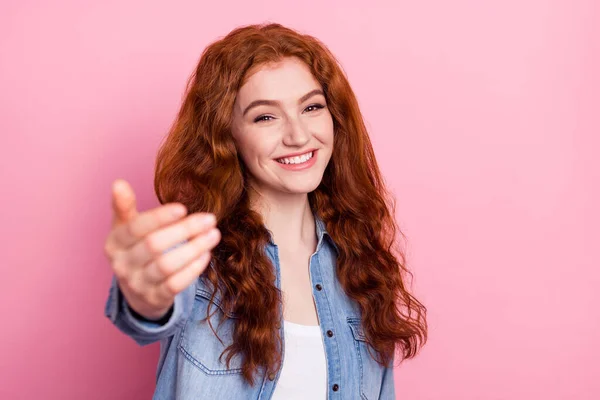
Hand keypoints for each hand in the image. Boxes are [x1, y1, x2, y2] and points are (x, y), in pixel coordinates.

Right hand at [104, 179, 219, 319]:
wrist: (136, 291)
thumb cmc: (135, 249)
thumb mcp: (125, 228)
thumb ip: (124, 206)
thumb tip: (118, 183)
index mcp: (114, 243)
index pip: (136, 228)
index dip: (159, 218)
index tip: (183, 208)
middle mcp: (122, 265)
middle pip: (154, 245)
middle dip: (185, 230)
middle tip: (210, 219)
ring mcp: (138, 285)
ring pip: (167, 265)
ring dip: (194, 249)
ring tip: (213, 234)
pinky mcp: (155, 299)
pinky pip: (176, 284)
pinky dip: (193, 269)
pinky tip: (206, 254)